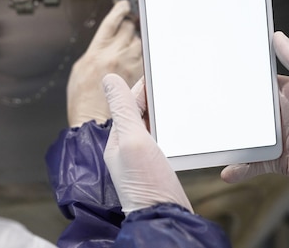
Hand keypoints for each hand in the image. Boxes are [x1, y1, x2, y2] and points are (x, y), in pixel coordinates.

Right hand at [67, 0, 142, 126]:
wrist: (94, 123)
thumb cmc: (83, 101)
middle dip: (128, 26)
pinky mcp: (141, 77)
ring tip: (129, 49)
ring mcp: (131, 66)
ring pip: (140, 42)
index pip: (112, 22)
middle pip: (129, 28)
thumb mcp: (80, 69)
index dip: (119, 10)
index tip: (124, 6)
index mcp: (98, 52)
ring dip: (136, 41)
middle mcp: (116, 56)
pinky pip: (145, 58)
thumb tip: (104, 43)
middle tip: (127, 29)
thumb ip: (94, 52)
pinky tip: (135, 62)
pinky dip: (141, 57)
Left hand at [103, 74, 192, 213]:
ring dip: (161, 111)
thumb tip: (108, 79)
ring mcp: (143, 159)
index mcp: (117, 140)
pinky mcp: (159, 167)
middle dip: (151, 97)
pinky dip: (169, 128)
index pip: (126, 104)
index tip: (156, 70)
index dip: (140, 86)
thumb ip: (122, 110)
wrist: (166, 218)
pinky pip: (162, 140)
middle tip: (168, 80)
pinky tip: (181, 126)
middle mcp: (127, 148)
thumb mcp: (133, 140)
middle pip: (138, 113)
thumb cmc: (148, 185)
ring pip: (151, 125)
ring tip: (175, 97)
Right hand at [221, 31, 288, 183]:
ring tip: (209, 140)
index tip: (217, 71)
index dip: (239, 78)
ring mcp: (275, 138)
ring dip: (228, 139)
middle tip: (203, 104)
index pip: (258, 84)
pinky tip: (227, 172)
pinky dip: (239, 168)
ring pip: (244, 137)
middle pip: (246, 110)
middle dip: (226, 108)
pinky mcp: (277, 161)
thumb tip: (278, 37)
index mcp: (287, 94)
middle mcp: (278, 115)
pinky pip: (253, 164)